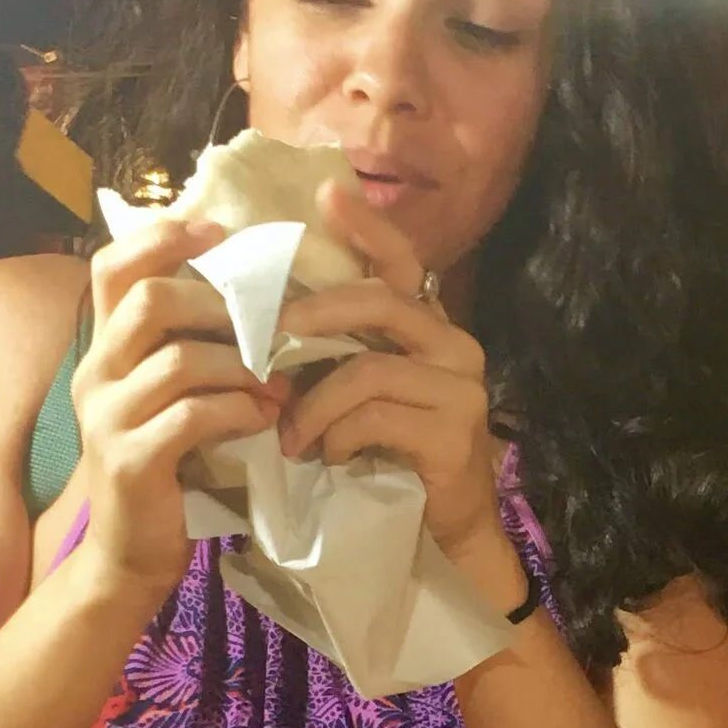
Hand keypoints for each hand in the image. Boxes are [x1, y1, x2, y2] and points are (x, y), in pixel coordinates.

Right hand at [72, 217, 281, 606]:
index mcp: (105, 348)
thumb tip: (254, 288)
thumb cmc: (166, 466)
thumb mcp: (170, 396)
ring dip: (242, 363)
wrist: (131, 554)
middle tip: (275, 318)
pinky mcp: (131, 461)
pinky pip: (191, 416)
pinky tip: (264, 418)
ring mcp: (107, 419)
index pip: (111, 266)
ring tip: (283, 379)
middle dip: (221, 303)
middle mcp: (95, 374)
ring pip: (178, 359)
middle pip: (149, 301)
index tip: (218, 232)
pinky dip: (237, 410)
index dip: (161, 238)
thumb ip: (187, 345)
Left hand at [276, 181, 508, 571]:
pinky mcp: (454, 433)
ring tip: (289, 435)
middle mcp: (453, 343)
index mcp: (428, 326)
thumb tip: (267, 316)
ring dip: (313, 403)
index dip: (367, 225)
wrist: (445, 532)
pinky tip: (327, 457)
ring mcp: (461, 387)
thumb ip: (337, 352)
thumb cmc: (391, 457)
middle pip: (380, 301)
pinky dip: (338, 436)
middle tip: (266, 335)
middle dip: (314, 313)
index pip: (401, 260)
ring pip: (369, 368)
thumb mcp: (360, 393)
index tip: (326, 195)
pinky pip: (377, 417)